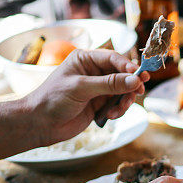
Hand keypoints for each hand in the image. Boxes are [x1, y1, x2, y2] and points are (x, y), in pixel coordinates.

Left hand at [26, 49, 150, 146]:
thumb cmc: (54, 99)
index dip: (129, 67)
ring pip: (123, 91)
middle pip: (123, 74)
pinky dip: (118, 111)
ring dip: (124, 101)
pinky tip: (109, 116)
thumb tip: (135, 80)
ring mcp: (98, 88)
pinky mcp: (100, 104)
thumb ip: (110, 84)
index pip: (113, 58)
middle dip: (131, 85)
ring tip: (116, 111)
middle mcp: (94, 72)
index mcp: (85, 59)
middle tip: (139, 93)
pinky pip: (118, 104)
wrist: (41, 124)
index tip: (141, 77)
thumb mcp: (82, 88)